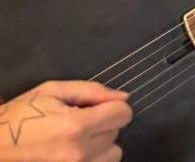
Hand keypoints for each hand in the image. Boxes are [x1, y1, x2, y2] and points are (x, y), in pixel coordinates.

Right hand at [0, 81, 130, 161]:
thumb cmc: (18, 118)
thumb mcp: (51, 91)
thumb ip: (92, 91)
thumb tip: (123, 97)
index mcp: (76, 126)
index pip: (123, 114)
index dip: (112, 106)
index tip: (97, 107)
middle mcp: (80, 153)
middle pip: (116, 134)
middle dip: (102, 124)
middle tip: (76, 123)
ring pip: (112, 155)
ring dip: (100, 146)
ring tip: (76, 140)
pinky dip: (92, 159)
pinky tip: (74, 153)